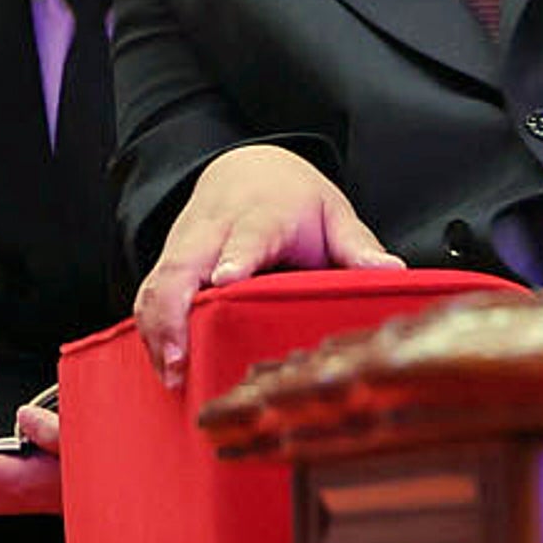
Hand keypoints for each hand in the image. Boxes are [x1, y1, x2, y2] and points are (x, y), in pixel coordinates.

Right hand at [129, 144, 395, 390]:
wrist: (247, 166)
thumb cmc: (295, 199)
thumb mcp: (334, 212)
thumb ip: (357, 246)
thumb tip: (393, 271)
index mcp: (262, 215)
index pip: (246, 236)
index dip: (236, 258)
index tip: (227, 279)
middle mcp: (214, 229)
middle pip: (183, 265)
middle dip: (174, 311)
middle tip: (180, 360)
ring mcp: (185, 245)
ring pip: (158, 282)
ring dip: (156, 328)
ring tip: (170, 375)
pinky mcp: (168, 261)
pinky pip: (149, 293)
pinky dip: (148, 329)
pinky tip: (161, 367)